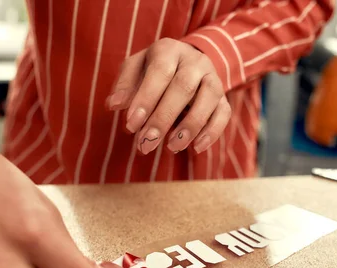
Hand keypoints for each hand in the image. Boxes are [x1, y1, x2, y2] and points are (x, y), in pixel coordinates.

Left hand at [107, 38, 231, 154]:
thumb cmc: (154, 70)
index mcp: (168, 50)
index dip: (146, 99)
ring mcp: (213, 78)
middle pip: (183, 87)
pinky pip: (223, 114)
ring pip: (208, 99)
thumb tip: (112, 105)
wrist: (187, 64)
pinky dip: (212, 132)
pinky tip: (196, 148)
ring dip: (190, 126)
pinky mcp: (223, 98)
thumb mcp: (135, 70)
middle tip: (146, 144)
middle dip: (163, 118)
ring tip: (172, 147)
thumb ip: (124, 86)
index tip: (130, 125)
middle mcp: (195, 61)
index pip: (159, 72)